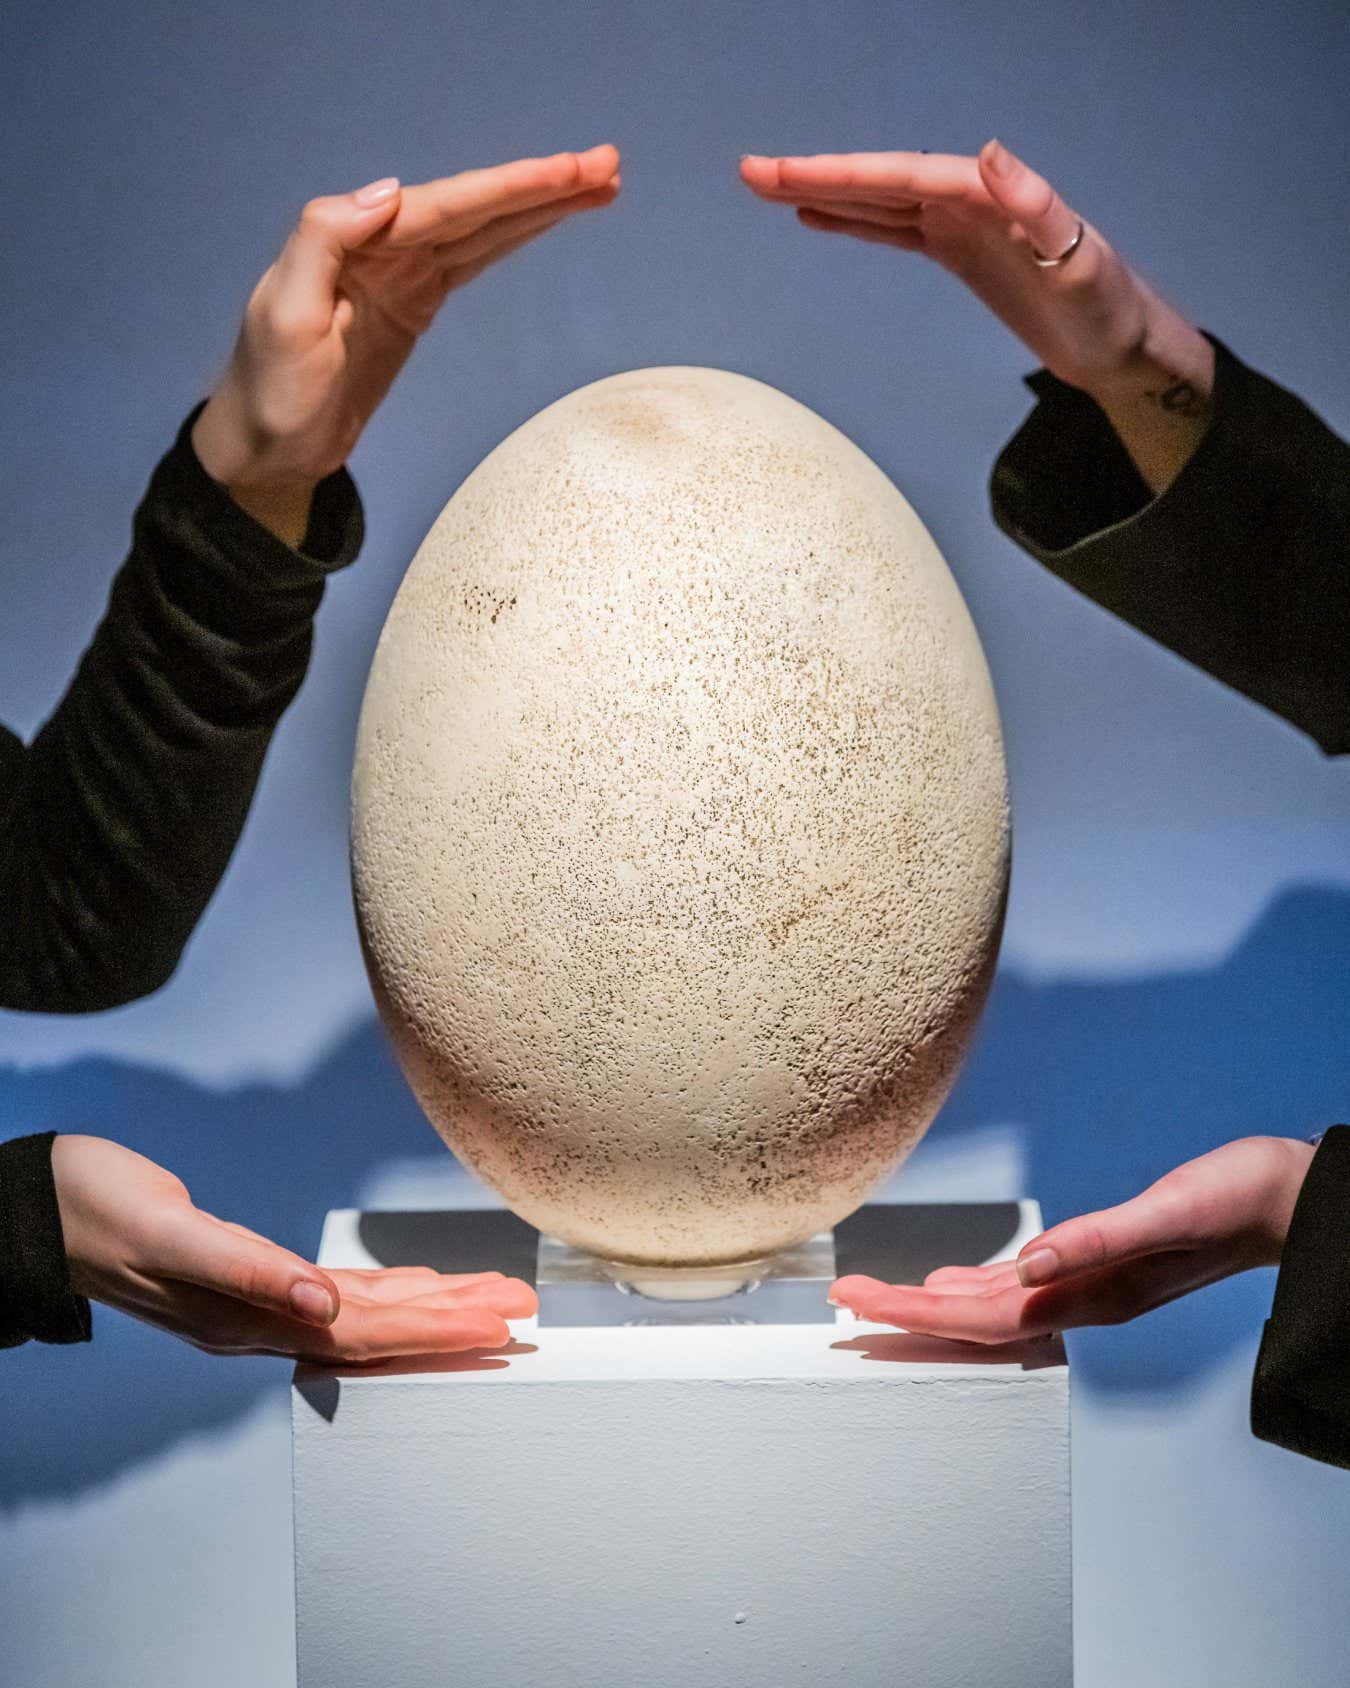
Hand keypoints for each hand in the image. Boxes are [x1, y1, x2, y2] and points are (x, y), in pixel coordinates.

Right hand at [52, 1135, 535, 1360]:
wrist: (43, 1209)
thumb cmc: (97, 1212)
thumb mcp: (171, 1234)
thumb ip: (245, 1271)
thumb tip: (321, 1303)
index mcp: (248, 1314)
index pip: (364, 1332)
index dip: (434, 1329)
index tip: (496, 1326)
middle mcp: (262, 1317)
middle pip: (380, 1328)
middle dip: (453, 1321)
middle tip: (522, 1311)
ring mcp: (257, 1301)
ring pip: (364, 1312)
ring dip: (429, 1307)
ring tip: (490, 1298)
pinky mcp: (249, 1275)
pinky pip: (334, 1292)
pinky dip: (382, 1290)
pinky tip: (413, 1289)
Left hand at [192, 144, 620, 542]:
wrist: (269, 449)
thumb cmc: (269, 389)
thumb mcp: (285, 314)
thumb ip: (324, 240)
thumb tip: (388, 192)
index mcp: (355, 242)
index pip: (445, 205)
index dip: (509, 187)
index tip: (566, 171)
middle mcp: (383, 248)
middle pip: (475, 207)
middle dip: (541, 186)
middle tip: (607, 166)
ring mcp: (403, 275)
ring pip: (484, 229)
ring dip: (539, 206)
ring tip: (600, 185)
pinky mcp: (416, 306)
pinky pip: (474, 260)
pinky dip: (513, 238)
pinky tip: (547, 222)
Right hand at [740, 141, 1213, 492]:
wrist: (1120, 345)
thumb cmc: (1108, 307)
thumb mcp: (1078, 259)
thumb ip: (1035, 205)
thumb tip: (991, 154)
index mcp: (988, 195)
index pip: (901, 176)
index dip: (842, 174)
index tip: (788, 174)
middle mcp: (969, 199)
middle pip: (877, 180)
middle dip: (814, 176)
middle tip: (752, 171)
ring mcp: (960, 225)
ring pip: (878, 200)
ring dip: (825, 193)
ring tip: (769, 188)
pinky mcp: (958, 252)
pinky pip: (894, 229)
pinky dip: (855, 220)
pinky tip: (819, 217)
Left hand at [829, 1136, 1314, 1343]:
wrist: (1284, 1203)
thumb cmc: (1233, 1201)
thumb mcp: (1167, 1212)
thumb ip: (1099, 1239)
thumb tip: (1031, 1264)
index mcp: (1089, 1295)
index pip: (980, 1315)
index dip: (914, 1313)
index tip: (858, 1303)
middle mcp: (1079, 1300)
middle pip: (971, 1319)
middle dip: (902, 1315)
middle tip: (840, 1302)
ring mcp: (1086, 1288)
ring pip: (988, 1308)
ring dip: (929, 1305)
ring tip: (875, 1299)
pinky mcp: (1094, 1266)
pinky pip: (1015, 1291)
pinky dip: (971, 1289)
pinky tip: (949, 1282)